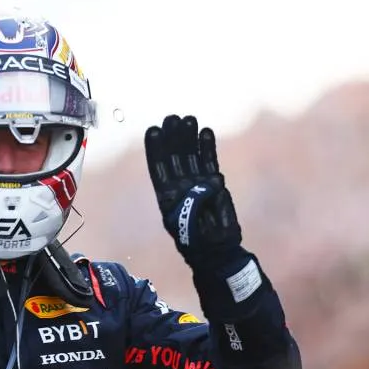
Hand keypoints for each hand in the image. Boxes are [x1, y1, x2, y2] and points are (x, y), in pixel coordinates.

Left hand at [144, 115, 241, 267]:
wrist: (215, 250)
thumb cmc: (196, 240)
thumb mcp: (186, 222)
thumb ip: (195, 201)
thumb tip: (210, 180)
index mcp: (166, 194)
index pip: (158, 166)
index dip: (155, 149)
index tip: (152, 130)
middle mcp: (180, 185)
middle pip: (174, 156)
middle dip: (172, 137)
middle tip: (172, 118)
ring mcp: (197, 183)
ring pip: (191, 155)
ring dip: (189, 137)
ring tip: (188, 119)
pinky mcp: (214, 184)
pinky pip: (209, 161)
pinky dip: (208, 148)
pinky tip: (206, 132)